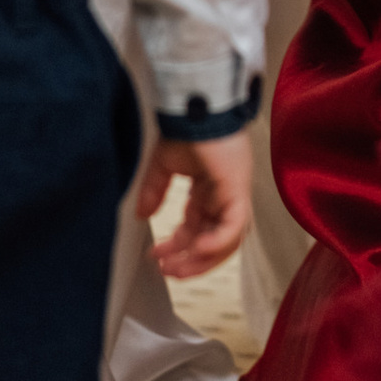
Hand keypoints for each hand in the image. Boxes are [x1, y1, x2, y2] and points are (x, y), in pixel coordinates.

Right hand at [139, 131, 253, 278]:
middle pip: (213, 241)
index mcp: (208, 191)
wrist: (198, 107)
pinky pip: (233, 227)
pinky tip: (195, 249)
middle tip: (167, 272)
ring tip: (177, 268)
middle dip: (190, 261)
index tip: (157, 257)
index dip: (177, 246)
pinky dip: (216, 242)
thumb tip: (142, 214)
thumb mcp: (163, 165)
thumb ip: (154, 191)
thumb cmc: (185, 128)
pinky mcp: (239, 192)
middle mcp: (223, 197)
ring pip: (226, 241)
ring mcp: (234, 196)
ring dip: (201, 258)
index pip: (196, 228)